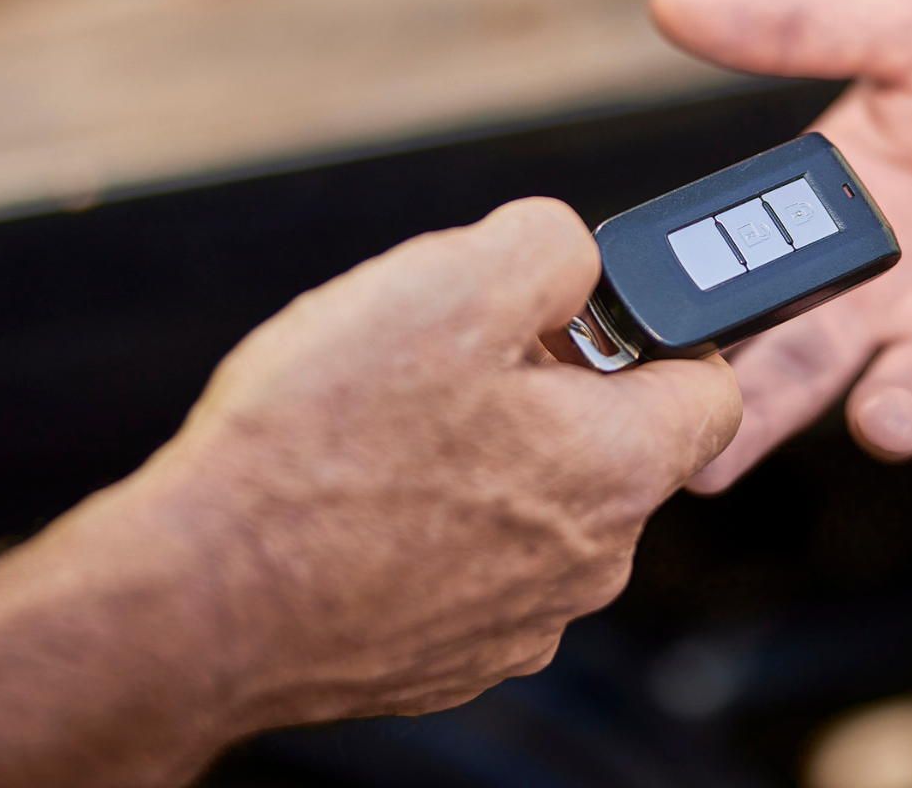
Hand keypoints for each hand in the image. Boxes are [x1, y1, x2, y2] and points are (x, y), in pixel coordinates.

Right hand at [112, 197, 741, 725]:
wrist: (200, 604)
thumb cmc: (322, 446)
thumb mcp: (449, 283)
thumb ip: (550, 249)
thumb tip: (577, 258)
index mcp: (618, 466)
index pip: (711, 389)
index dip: (657, 334)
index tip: (585, 315)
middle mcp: (591, 563)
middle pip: (611, 445)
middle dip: (548, 390)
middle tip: (454, 359)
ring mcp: (520, 623)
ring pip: (536, 508)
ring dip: (485, 459)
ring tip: (386, 429)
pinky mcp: (448, 662)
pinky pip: (471, 568)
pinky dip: (433, 527)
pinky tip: (358, 499)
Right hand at [651, 0, 911, 490]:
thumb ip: (801, 23)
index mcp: (834, 206)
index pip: (746, 268)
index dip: (698, 307)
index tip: (647, 340)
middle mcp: (889, 283)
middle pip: (806, 361)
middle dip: (762, 413)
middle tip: (707, 464)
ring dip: (896, 411)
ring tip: (884, 420)